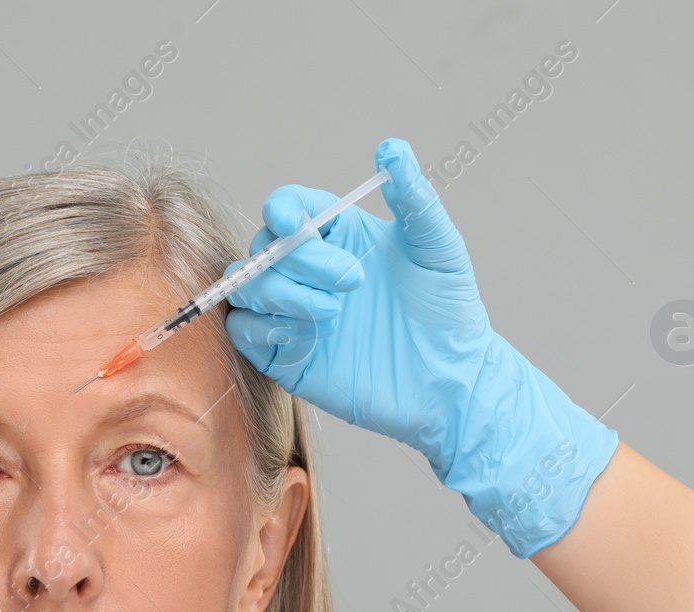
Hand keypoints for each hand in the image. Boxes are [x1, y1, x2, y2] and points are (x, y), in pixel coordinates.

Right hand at [222, 137, 618, 557]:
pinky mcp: (284, 355)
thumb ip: (413, 199)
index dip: (282, 209)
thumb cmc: (449, 313)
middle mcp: (310, 272)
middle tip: (352, 281)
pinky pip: (243, 331)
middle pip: (264, 247)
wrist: (450, 382)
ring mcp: (293, 314)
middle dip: (298, 259)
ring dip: (280, 293)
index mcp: (339, 237)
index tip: (293, 222)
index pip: (291, 208)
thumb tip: (393, 147)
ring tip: (331, 312)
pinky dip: (264, 327)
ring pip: (247, 287)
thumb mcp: (437, 248)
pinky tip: (306, 335)